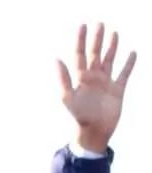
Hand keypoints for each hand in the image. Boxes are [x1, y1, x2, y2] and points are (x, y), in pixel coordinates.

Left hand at [58, 24, 136, 152]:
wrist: (93, 133)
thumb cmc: (79, 117)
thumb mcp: (68, 98)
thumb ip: (63, 78)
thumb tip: (56, 59)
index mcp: (81, 78)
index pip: (79, 54)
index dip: (80, 40)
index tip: (83, 25)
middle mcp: (93, 78)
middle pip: (95, 54)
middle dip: (97, 39)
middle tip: (99, 24)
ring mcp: (105, 84)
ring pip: (109, 60)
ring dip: (112, 47)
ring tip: (114, 33)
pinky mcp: (117, 90)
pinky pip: (124, 73)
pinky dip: (129, 64)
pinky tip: (132, 53)